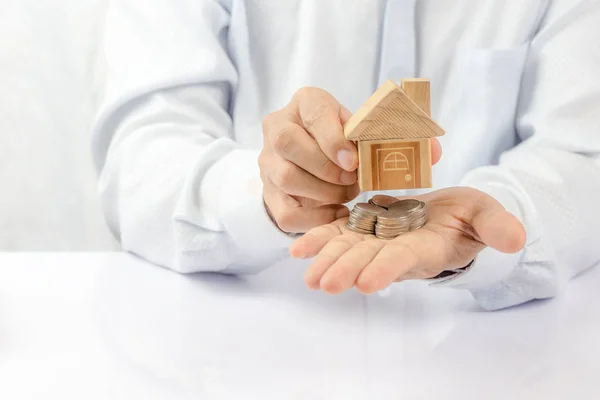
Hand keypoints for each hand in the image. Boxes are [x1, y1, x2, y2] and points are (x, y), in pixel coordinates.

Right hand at [260, 87, 441, 232]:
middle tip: (352, 181)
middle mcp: (278, 127)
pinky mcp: (268, 193)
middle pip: (288, 143)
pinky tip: (335, 213)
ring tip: (345, 195)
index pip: (312, 110)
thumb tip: (434, 151)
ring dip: (323, 192)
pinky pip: (284, 212)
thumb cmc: (344, 141)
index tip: (354, 161)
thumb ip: (399, 137)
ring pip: (286, 178)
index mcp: (305, 102)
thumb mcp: (366, 130)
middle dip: (325, 167)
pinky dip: (315, 218)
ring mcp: (268, 161)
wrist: (310, 159)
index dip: (333, 137)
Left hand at [289, 187, 525, 294]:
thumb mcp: (486, 215)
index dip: (387, 270)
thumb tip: (515, 238)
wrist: (446, 216)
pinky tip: (298, 250)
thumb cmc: (469, 218)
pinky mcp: (364, 227)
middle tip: (324, 283)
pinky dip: (320, 241)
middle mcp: (396, 250)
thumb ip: (495, 226)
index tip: (369, 283)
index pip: (405, 261)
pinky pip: (338, 234)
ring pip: (349, 250)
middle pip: (369, 259)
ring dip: (328, 261)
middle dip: (347, 270)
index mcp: (425, 248)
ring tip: (307, 275)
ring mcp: (377, 239)